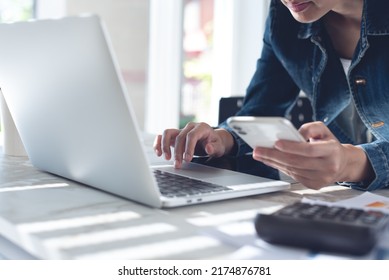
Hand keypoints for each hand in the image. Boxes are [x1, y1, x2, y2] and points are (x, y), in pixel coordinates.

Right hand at [153, 122, 234, 167]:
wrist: (212, 141)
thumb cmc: (216, 143)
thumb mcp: (219, 146)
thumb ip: (214, 147)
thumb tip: (208, 148)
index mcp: (201, 127)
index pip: (192, 135)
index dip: (188, 147)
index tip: (187, 159)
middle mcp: (190, 127)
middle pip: (180, 137)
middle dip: (178, 152)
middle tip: (178, 164)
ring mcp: (181, 130)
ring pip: (168, 133)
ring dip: (165, 146)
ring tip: (167, 158)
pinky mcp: (175, 135)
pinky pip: (163, 136)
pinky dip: (159, 143)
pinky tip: (158, 153)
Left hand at [252, 121, 373, 188]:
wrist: (342, 164)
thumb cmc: (329, 144)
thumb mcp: (324, 130)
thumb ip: (310, 128)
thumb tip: (293, 134)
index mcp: (332, 151)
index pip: (309, 150)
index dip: (291, 147)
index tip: (276, 143)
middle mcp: (328, 167)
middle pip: (296, 162)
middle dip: (274, 155)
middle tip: (258, 150)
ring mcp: (321, 179)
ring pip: (292, 170)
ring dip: (273, 162)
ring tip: (259, 154)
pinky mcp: (314, 185)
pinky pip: (292, 175)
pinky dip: (279, 168)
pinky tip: (270, 161)